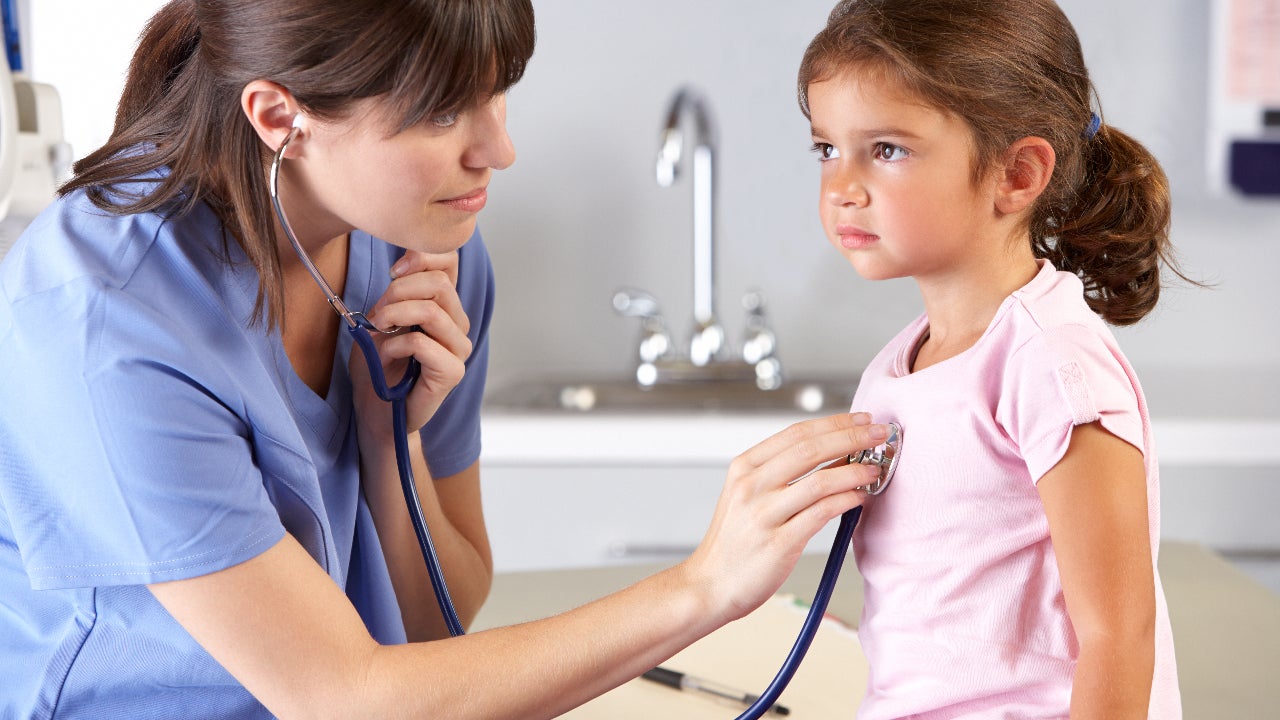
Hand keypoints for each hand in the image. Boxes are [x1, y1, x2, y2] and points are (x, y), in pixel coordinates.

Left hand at [351, 250, 472, 437]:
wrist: (376, 411)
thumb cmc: (378, 366)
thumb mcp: (381, 319)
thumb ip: (397, 293)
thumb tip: (402, 269)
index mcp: (444, 305)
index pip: (450, 261)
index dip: (422, 256)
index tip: (394, 271)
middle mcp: (458, 324)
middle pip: (439, 284)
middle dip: (398, 291)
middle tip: (378, 312)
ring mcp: (459, 349)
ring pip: (431, 311)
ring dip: (394, 315)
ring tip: (378, 330)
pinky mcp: (452, 372)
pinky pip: (422, 343)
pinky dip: (396, 345)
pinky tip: (387, 356)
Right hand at [680, 412, 888, 623]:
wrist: (711, 584)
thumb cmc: (735, 542)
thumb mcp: (746, 496)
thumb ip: (782, 473)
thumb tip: (835, 454)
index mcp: (744, 467)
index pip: (796, 433)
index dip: (834, 423)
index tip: (862, 419)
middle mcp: (751, 486)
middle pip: (810, 449)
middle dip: (852, 437)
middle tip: (879, 433)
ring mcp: (764, 514)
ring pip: (820, 481)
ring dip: (855, 471)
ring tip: (875, 469)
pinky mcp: (779, 543)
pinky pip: (821, 514)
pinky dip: (846, 501)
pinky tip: (860, 497)